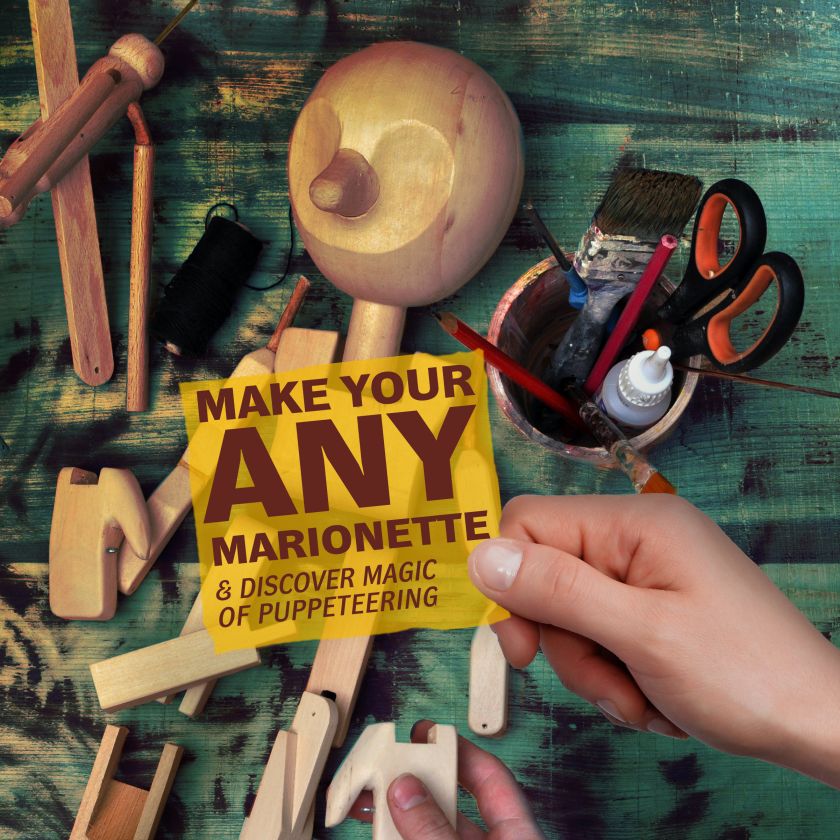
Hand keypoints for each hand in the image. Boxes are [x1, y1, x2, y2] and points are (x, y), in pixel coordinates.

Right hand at [349, 720, 544, 838]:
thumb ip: (436, 829)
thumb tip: (404, 788)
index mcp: (518, 833)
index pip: (491, 777)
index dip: (458, 750)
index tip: (424, 733)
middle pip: (452, 803)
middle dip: (415, 784)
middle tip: (382, 768)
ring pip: (431, 831)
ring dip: (397, 816)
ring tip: (363, 804)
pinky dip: (398, 838)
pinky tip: (375, 829)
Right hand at [467, 494, 839, 786]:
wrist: (819, 725)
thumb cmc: (745, 675)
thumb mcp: (641, 634)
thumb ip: (558, 590)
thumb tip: (481, 555)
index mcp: (634, 523)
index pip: (528, 524)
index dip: (512, 583)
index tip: (524, 646)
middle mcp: (636, 539)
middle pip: (547, 579)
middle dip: (567, 644)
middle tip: (608, 682)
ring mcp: (647, 575)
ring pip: (571, 618)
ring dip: (595, 670)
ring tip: (643, 698)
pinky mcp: (654, 608)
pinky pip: (601, 638)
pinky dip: (616, 676)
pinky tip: (654, 697)